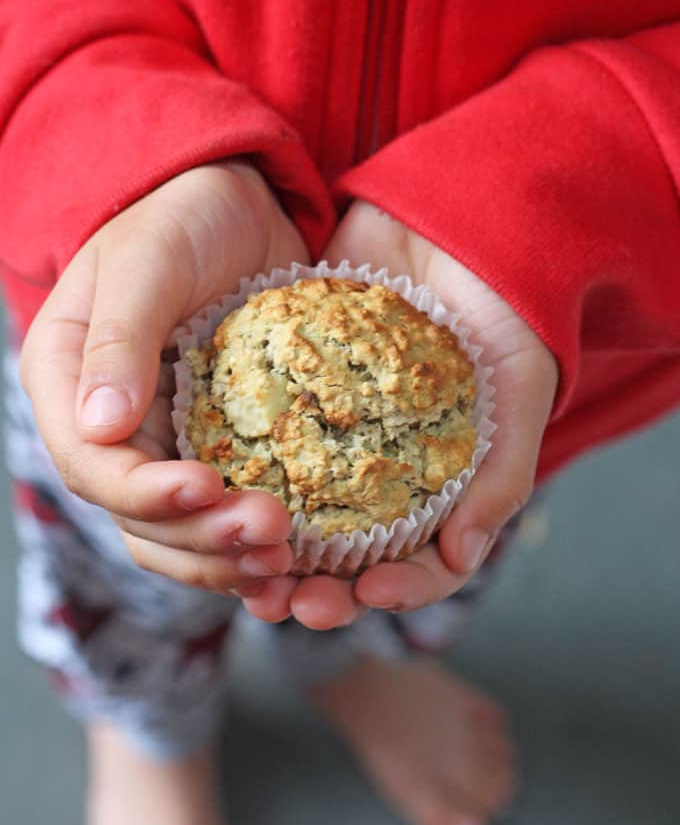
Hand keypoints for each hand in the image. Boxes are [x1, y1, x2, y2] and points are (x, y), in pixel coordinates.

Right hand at [21, 162, 307, 593]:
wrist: (237, 205)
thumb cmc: (181, 217)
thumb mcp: (148, 262)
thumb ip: (121, 339)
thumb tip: (100, 427)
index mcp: (68, 383)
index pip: (93, 465)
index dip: (146, 492)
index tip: (208, 489)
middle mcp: (108, 428)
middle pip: (139, 516)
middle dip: (202, 536)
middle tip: (272, 533)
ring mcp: (164, 443)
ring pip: (179, 533)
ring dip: (227, 557)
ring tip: (285, 560)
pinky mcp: (217, 447)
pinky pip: (221, 516)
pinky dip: (247, 550)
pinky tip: (289, 569)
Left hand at [240, 201, 557, 626]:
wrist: (456, 221)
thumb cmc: (505, 311)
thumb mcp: (520, 390)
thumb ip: (501, 475)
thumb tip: (462, 558)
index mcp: (439, 483)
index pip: (420, 559)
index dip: (397, 588)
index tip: (367, 591)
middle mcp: (383, 470)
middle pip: (348, 553)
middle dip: (320, 587)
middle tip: (291, 604)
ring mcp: (335, 434)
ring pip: (298, 513)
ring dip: (270, 551)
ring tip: (247, 571)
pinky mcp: (293, 390)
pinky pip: (264, 442)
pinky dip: (241, 473)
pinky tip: (217, 492)